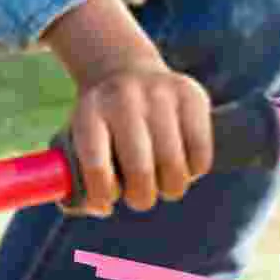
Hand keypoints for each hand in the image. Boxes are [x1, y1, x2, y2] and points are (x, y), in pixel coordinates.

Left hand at [63, 63, 213, 216]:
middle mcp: (123, 99)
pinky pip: (201, 151)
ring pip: (174, 165)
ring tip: (163, 184)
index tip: (107, 203)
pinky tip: (182, 165)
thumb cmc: (102, 123)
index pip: (96, 165)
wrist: (124, 71)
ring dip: (170, 188)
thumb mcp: (78, 139)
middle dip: (141, 197)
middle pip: (140, 170)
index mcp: (89, 113)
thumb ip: (81, 178)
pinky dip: (194, 170)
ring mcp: (159, 94)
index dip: (103, 195)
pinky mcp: (191, 95)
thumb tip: (100, 208)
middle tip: (139, 198)